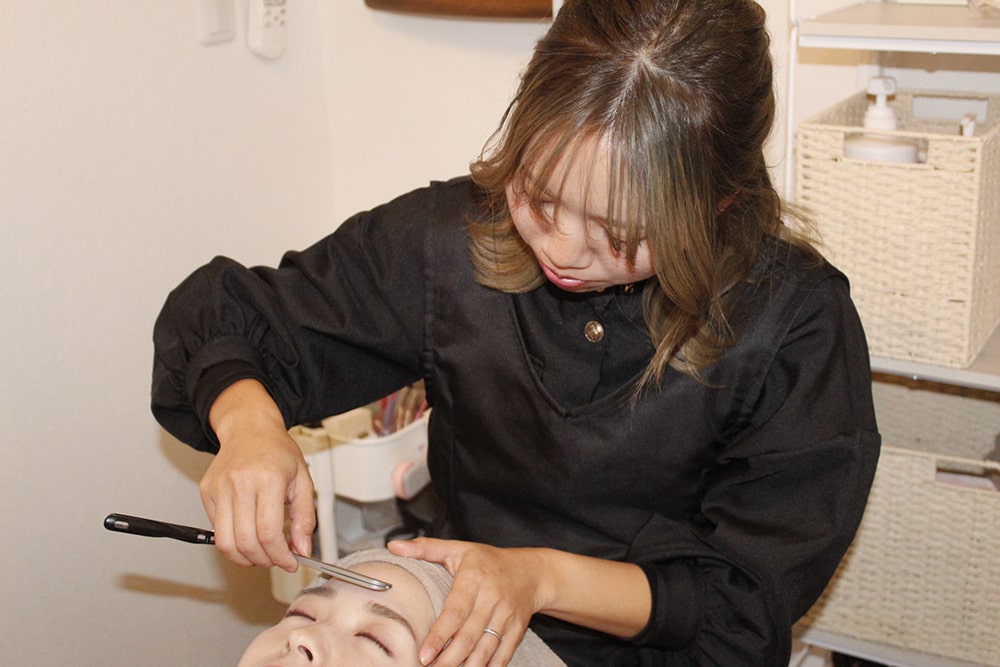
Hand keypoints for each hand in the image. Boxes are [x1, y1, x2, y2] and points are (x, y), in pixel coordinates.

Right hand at [202, 380, 315, 571]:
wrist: (249, 428)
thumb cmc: (277, 451)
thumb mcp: (303, 480)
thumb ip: (306, 518)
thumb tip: (303, 549)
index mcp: (268, 479)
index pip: (269, 533)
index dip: (280, 556)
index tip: (290, 562)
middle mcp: (240, 483)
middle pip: (246, 542)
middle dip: (264, 561)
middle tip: (276, 560)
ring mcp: (219, 488)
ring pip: (225, 543)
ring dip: (245, 559)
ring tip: (261, 554)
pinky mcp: (206, 492)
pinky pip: (216, 530)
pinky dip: (232, 542)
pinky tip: (247, 535)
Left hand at [388, 537, 546, 666]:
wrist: (531, 572)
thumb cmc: (489, 561)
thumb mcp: (458, 548)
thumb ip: (425, 548)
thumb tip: (394, 546)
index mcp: (474, 578)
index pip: (455, 612)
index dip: (440, 636)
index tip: (424, 654)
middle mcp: (492, 598)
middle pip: (469, 636)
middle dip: (448, 659)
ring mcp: (506, 616)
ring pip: (485, 649)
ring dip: (467, 666)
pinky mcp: (517, 630)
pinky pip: (503, 655)